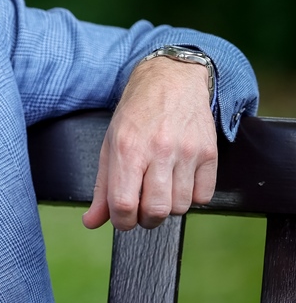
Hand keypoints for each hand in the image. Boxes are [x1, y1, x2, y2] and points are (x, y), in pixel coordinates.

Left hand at [83, 56, 217, 230]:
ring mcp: (187, 152)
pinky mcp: (209, 153)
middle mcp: (158, 151)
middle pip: (156, 210)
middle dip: (146, 219)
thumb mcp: (110, 145)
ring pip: (181, 207)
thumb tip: (92, 221)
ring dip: (168, 207)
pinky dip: (192, 198)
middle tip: (142, 208)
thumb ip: (102, 187)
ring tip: (160, 190)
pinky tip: (180, 182)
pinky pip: (204, 197)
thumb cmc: (136, 113)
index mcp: (127, 149)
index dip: (122, 221)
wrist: (172, 81)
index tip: (123, 219)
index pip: (124, 204)